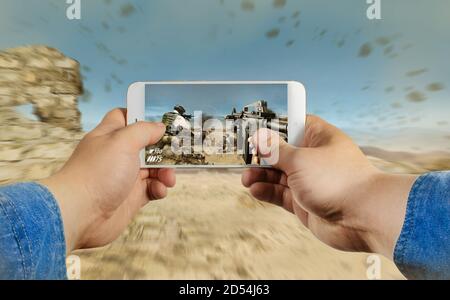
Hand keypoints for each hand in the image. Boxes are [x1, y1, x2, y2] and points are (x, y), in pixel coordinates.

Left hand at [40, 109, 175, 251]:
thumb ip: (144, 131)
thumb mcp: (122, 142)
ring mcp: (125, 177)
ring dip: (165, 172)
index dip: (141, 116)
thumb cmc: (96, 174)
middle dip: (163, 149)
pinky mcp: (131, 197)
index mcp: (111, 136)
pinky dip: (160, 189)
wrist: (80, 214)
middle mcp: (118, 155)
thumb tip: (159, 127)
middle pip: (147, 145)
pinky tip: (159, 190)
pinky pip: (153, 189)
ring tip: (168, 178)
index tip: (159, 119)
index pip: (125, 118)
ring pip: (154, 169)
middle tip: (176, 152)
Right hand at [242, 115, 416, 257]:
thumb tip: (259, 137)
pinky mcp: (304, 201)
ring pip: (277, 174)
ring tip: (246, 178)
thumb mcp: (300, 160)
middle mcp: (312, 157)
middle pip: (280, 151)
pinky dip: (267, 191)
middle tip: (243, 157)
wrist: (363, 217)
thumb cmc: (338, 180)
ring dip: (260, 175)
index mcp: (317, 137)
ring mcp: (308, 180)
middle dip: (261, 155)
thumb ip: (276, 150)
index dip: (271, 125)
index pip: (291, 123)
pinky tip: (255, 190)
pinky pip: (280, 194)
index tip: (252, 128)